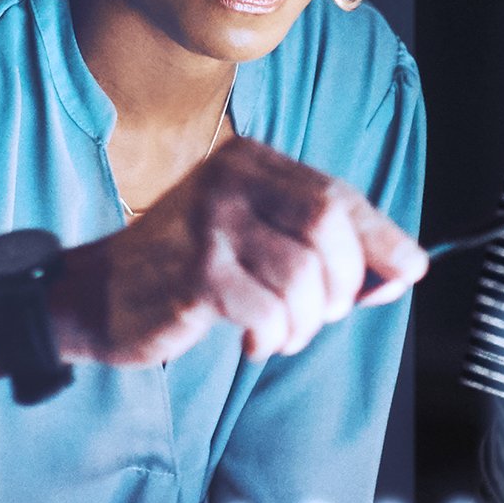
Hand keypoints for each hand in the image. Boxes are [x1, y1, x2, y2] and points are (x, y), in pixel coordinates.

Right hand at [61, 140, 423, 368]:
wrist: (95, 295)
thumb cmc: (181, 269)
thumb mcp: (250, 238)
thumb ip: (319, 246)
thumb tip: (403, 271)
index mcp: (248, 162)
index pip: (337, 195)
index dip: (383, 238)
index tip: (409, 271)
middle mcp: (228, 181)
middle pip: (330, 228)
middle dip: (344, 285)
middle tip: (321, 314)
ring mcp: (209, 224)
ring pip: (305, 277)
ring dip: (307, 322)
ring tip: (282, 333)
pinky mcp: (196, 273)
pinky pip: (270, 312)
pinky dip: (274, 338)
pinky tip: (252, 340)